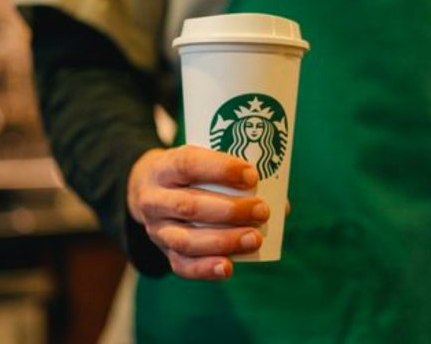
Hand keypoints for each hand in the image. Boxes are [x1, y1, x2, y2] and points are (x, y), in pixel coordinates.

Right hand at [127, 145, 268, 279]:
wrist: (149, 190)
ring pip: (187, 240)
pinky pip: (182, 266)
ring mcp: (157, 229)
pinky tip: (228, 268)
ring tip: (256, 239)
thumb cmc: (190, 173)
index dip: (220, 169)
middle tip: (263, 210)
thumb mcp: (201, 161)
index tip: (252, 175)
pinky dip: (206, 269)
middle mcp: (154, 199)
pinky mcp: (164, 251)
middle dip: (230, 211)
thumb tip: (281, 204)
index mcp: (164, 168)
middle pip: (189, 206)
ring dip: (224, 241)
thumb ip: (234, 177)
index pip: (188, 164)